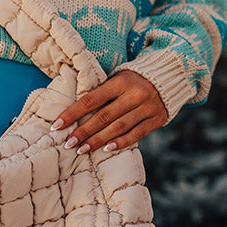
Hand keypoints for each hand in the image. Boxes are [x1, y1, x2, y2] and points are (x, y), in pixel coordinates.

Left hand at [50, 70, 167, 153]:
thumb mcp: (117, 79)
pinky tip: (107, 149)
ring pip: (119, 127)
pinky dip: (121, 142)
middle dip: (84, 131)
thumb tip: (73, 113)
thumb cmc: (133, 80)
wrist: (169, 76)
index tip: (57, 125)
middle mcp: (135, 94)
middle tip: (68, 143)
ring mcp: (147, 107)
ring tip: (82, 149)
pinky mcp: (156, 119)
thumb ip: (101, 93)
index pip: (91, 99)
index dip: (73, 113)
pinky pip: (137, 134)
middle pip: (104, 116)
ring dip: (98, 140)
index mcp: (120, 81)